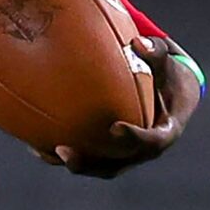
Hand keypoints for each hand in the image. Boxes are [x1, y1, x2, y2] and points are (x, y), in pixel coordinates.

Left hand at [46, 35, 202, 176]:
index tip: (115, 128)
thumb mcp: (168, 62)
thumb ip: (155, 52)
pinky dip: (65, 154)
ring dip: (72, 163)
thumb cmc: (169, 74)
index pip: (151, 141)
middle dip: (90, 162)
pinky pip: (89, 157)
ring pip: (99, 166)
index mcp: (165, 132)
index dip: (134, 138)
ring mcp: (128, 154)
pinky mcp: (112, 152)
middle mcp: (145, 149)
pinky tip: (37, 145)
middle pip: (117, 163)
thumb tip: (137, 42)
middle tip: (64, 151)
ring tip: (43, 152)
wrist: (172, 94)